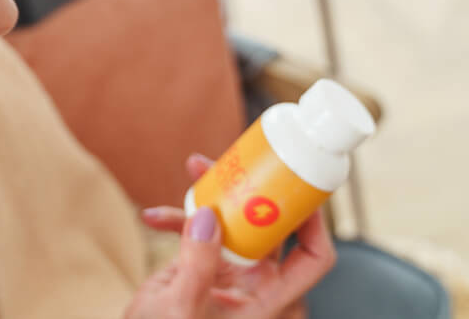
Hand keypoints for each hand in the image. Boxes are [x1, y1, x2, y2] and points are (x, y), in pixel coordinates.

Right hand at [131, 155, 336, 317]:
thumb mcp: (181, 308)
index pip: (314, 257)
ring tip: (191, 171)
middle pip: (272, 227)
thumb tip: (208, 215)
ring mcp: (234, 275)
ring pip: (236, 222)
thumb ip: (197, 264)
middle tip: (231, 165)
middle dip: (251, 191)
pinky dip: (179, 221)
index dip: (312, 221)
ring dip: (210, 197)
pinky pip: (202, 233)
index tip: (294, 186)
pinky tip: (154, 218)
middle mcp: (260, 285)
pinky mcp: (208, 267)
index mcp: (272, 302)